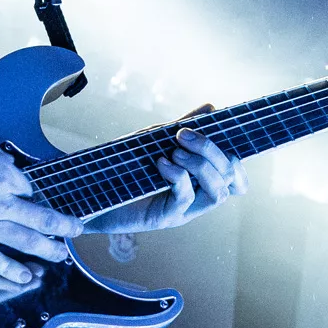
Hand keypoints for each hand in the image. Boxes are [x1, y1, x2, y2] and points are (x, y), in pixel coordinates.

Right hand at [0, 109, 82, 293]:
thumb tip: (0, 158)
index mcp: (0, 168)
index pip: (28, 186)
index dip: (34, 192)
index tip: (38, 197)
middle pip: (40, 217)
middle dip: (62, 226)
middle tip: (76, 230)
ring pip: (24, 241)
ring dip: (48, 250)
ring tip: (62, 256)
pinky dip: (10, 271)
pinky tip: (26, 278)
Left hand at [86, 127, 245, 235]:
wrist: (88, 194)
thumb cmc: (123, 169)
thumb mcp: (154, 142)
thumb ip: (183, 128)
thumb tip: (210, 108)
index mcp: (198, 183)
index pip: (235, 178)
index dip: (239, 162)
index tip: (224, 137)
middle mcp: (195, 200)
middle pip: (228, 178)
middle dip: (212, 150)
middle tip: (182, 134)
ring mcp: (182, 212)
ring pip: (216, 193)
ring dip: (201, 165)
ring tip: (175, 149)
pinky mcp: (163, 219)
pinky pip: (185, 199)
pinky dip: (177, 175)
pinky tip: (160, 162)